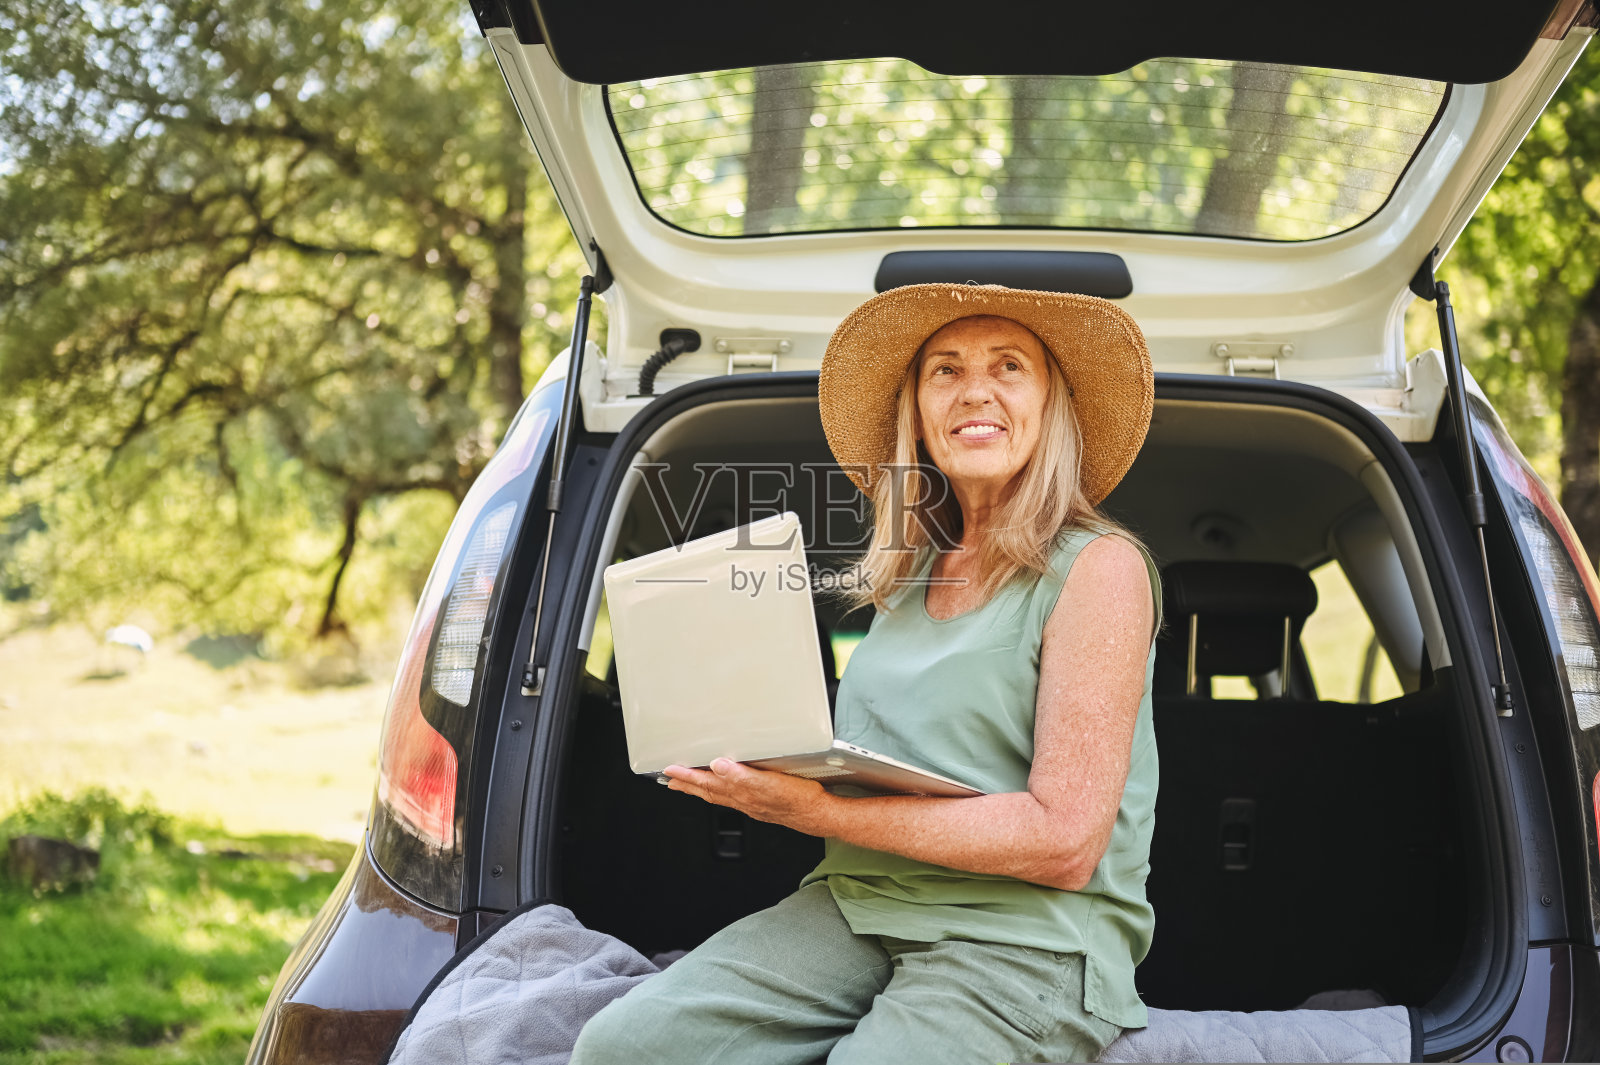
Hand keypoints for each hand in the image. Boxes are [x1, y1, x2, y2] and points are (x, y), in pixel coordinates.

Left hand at [661, 759, 837, 836]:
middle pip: (708, 791)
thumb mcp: (770, 783)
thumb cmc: (800, 799)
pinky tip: (722, 791)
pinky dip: (719, 793)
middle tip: (669, 780)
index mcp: (742, 792)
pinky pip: (730, 799)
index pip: (707, 783)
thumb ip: (742, 775)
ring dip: (700, 790)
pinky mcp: (760, 804)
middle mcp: (743, 800)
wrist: (819, 815)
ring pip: (718, 796)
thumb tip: (717, 765)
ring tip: (686, 786)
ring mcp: (751, 804)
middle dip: (687, 784)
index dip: (687, 776)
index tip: (669, 770)